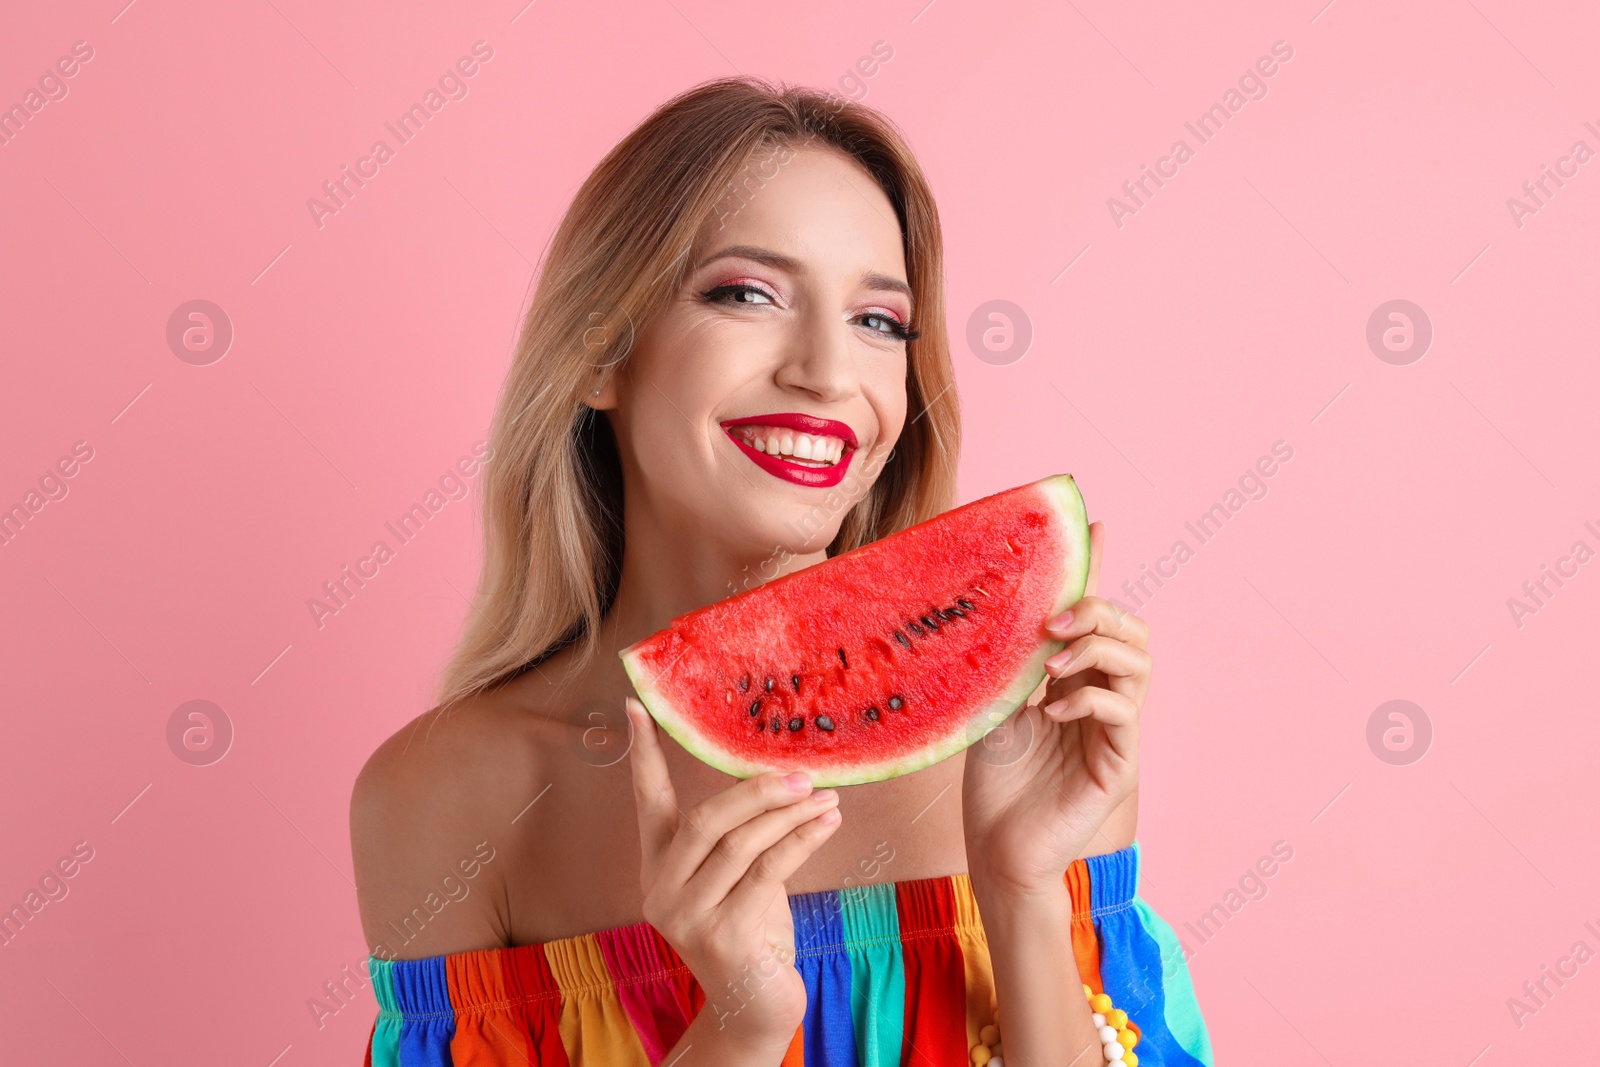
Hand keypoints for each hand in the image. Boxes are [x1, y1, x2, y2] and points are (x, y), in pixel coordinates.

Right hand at [624, 696, 842, 1048]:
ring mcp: (688, 917)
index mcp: (657, 867)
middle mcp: (662, 890)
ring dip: (791, 814)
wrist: (755, 1006)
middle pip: (706, 819)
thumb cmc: (752, 932)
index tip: (638, 706)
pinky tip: (827, 823)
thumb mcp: (736, 878)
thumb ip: (739, 836)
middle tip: (801, 772)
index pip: (646, 801)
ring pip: (742, 844)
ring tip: (826, 796)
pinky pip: (769, 872)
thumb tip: (781, 777)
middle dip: (757, 790)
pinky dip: (802, 840)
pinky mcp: (724, 936)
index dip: (642, 753)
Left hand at [962, 520, 1149, 899]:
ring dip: (1098, 649)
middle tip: (1056, 619)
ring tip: (1053, 662)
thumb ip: (1004, 660)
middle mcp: (1101, 699)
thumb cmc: (992, 783)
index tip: (1097, 524)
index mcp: (1072, 680)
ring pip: (1139, 664)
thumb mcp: (991, 704)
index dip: (1099, 569)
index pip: (1094, 616)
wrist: (997, 848)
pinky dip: (1090, 698)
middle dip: (1100, 610)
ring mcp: (1115, 731)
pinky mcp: (1119, 764)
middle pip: (1132, 632)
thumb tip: (994, 605)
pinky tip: (1053, 711)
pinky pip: (1123, 712)